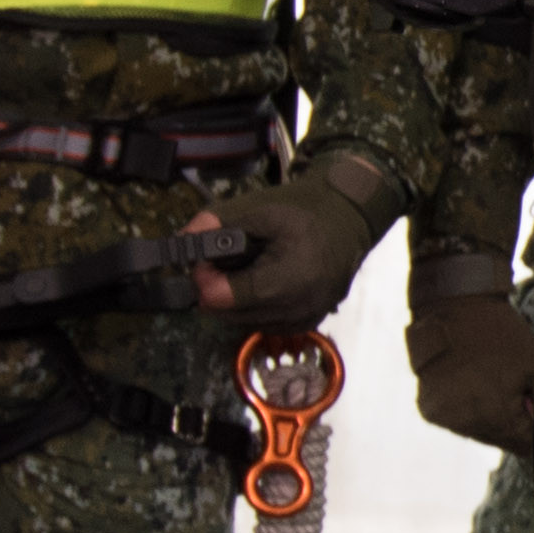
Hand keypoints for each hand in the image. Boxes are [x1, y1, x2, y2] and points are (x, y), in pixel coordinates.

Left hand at [198, 153, 396, 332]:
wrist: (350, 219)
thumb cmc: (308, 211)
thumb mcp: (260, 208)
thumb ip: (218, 224)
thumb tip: (183, 238)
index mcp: (286, 279)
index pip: (224, 298)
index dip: (204, 279)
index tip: (203, 259)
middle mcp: (297, 308)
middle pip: (230, 313)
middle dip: (215, 289)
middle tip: (219, 261)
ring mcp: (303, 319)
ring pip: (244, 322)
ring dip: (233, 300)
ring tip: (245, 267)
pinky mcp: (307, 323)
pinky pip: (265, 323)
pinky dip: (253, 307)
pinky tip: (261, 281)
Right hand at [406, 278, 533, 448]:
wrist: (453, 306)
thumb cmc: (499, 332)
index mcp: (495, 414)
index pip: (527, 445)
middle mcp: (465, 423)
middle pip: (504, 440)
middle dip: (514, 418)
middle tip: (511, 381)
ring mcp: (444, 418)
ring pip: (481, 433)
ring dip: (491, 415)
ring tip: (488, 378)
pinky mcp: (428, 411)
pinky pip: (459, 422)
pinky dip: (469, 409)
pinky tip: (470, 383)